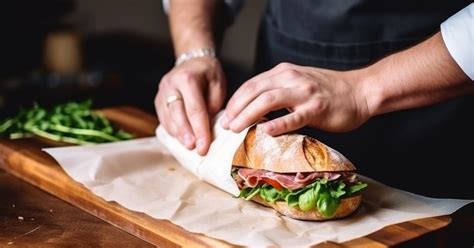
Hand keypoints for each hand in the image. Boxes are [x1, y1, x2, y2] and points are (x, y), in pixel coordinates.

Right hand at [155, 56, 225, 154]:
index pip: (194, 109)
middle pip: (177, 114)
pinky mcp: (158, 100)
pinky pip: (163, 118)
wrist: (193, 61)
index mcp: (187, 78)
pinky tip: (180, 139)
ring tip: (188, 147)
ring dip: (177, 134)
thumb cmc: (208, 73)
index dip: (200, 130)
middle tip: (194, 149)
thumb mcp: (218, 84)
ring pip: (167, 118)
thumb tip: (209, 127)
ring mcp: (161, 92)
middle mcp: (170, 84)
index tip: (204, 147)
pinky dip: (171, 130)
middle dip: (186, 134)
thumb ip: (214, 105)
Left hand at [221, 63, 369, 135]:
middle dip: (236, 108)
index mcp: (284, 72)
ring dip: (248, 114)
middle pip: (254, 91)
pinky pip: (293, 116)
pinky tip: (266, 132)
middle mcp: (291, 78)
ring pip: (268, 101)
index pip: (252, 84)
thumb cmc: (328, 91)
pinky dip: (278, 124)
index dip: (235, 100)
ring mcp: (304, 93)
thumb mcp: (298, 82)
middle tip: (225, 124)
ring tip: (236, 128)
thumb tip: (253, 109)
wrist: (360, 91)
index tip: (225, 114)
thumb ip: (278, 90)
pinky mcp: (317, 109)